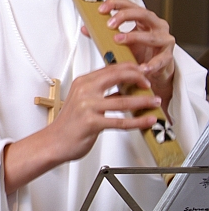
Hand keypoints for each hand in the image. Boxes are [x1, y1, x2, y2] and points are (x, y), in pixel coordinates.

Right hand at [4, 62, 160, 193]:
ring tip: (155, 102)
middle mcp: (85, 91)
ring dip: (143, 101)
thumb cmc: (69, 124)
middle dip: (139, 78)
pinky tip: (148, 120)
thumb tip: (124, 90)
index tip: (143, 71)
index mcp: (82, 82)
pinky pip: (121, 121)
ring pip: (123, 100)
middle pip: (117, 76)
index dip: (130, 68)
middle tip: (150, 83)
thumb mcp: (82, 100)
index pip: (110, 68)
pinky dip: (138, 121)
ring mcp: (88, 106)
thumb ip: (101, 93)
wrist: (54, 142)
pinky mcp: (92, 123)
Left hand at [97, 0, 175, 103]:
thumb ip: (103, 34)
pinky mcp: (168, 57)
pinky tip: (142, 67)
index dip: (116, 4)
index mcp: (144, 19)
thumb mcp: (120, 40)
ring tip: (119, 40)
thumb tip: (86, 28)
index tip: (102, 9)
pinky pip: (161, 60)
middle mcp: (156, 26)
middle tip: (110, 24)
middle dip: (125, 16)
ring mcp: (164, 41)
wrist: (155, 70)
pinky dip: (151, 64)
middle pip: (143, 14)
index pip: (130, 5)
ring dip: (134, 37)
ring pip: (152, 36)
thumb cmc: (139, 51)